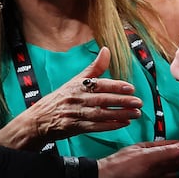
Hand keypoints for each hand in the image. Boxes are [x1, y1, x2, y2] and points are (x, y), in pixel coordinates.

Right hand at [0, 47, 141, 149]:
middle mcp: (77, 99)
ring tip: (136, 113)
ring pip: (101, 114)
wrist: (39, 119)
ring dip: (120, 114)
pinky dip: (110, 126)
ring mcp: (75, 114)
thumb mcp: (76, 80)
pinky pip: (95, 127)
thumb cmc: (62, 97)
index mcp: (78, 86)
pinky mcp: (75, 128)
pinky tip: (124, 123)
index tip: (131, 88)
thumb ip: (94, 67)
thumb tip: (107, 49)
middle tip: (139, 102)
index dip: (115, 86)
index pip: (99, 85)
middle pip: (102, 100)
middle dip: (122, 101)